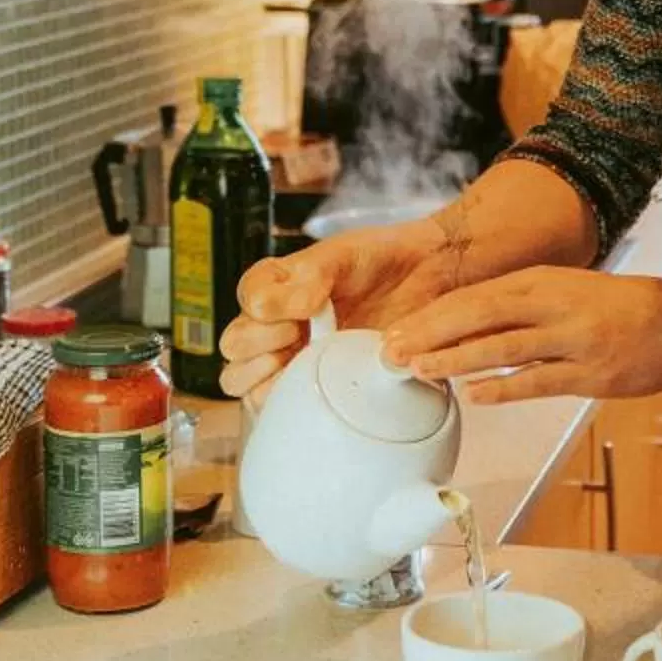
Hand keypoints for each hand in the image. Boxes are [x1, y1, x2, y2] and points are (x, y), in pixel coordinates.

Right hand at [217, 216, 457, 396]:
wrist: (427, 279)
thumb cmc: (383, 260)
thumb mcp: (342, 255)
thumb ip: (309, 275)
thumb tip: (281, 306)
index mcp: (278, 285)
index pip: (246, 299)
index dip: (261, 309)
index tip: (299, 308)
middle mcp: (279, 322)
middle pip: (233, 345)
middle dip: (255, 343)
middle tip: (294, 335)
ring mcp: (297, 355)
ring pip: (244, 381)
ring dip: (261, 375)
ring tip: (300, 361)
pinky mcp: (318, 384)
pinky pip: (279, 405)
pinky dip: (284, 401)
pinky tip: (313, 389)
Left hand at [380, 270, 661, 404]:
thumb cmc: (619, 309)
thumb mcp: (566, 291)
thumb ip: (520, 308)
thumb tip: (464, 328)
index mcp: (542, 281)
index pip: (473, 295)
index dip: (431, 315)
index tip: (395, 331)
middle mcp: (553, 302)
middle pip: (479, 314)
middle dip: (431, 333)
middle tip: (391, 352)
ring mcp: (573, 337)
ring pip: (503, 346)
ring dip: (456, 359)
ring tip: (420, 371)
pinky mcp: (591, 372)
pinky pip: (539, 380)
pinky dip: (504, 387)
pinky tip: (474, 395)